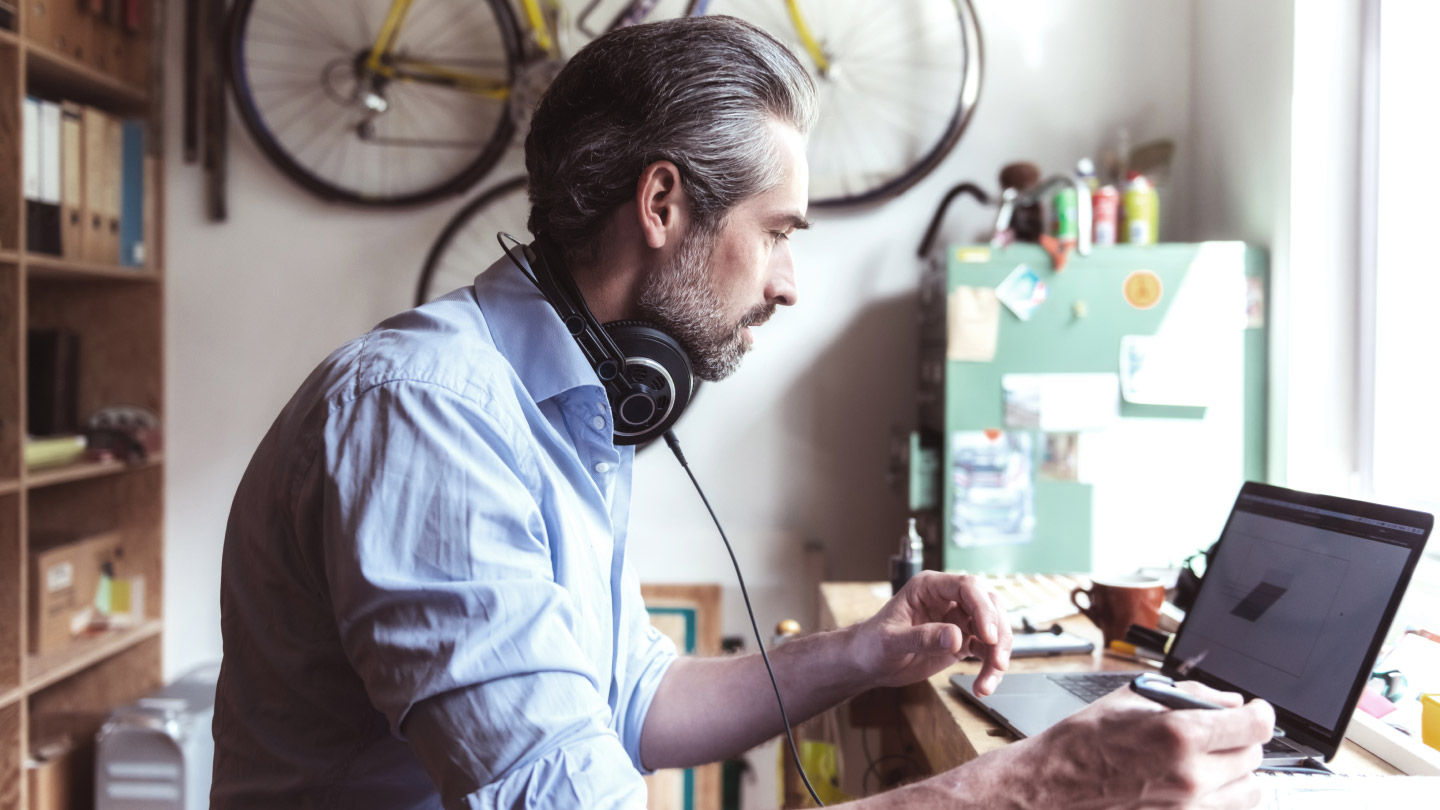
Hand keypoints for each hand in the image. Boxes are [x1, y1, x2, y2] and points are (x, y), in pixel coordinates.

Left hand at [849, 571, 1011, 692]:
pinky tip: (984, 685)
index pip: (967, 586)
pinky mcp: (961, 641)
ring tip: (988, 682)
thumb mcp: (891, 641)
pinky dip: (990, 667)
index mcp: (929, 587)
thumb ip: (922, 637)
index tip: (988, 636)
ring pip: (993, 629)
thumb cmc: (872, 644)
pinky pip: (986, 650)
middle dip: (998, 633)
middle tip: (997, 662)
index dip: (982, 608)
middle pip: (989, 605)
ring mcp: (957, 619)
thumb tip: (955, 637)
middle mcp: (948, 599)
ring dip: (998, 655)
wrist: (868, 662)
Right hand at [1012, 680, 1274, 808]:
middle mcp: (1190, 776)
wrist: (1053, 786)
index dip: (1260, 713)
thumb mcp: (1131, 699)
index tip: (1256, 711)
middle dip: (1242, 739)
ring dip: (1240, 771)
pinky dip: (1224, 795)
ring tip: (1216, 760)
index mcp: (1179, 734)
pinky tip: (1203, 782)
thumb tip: (1228, 702)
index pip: (1254, 726)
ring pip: (1251, 790)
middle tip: (1221, 732)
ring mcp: (1188, 807)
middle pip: (1254, 757)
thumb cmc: (1082, 742)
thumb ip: (1189, 696)